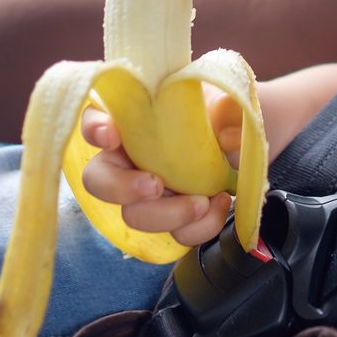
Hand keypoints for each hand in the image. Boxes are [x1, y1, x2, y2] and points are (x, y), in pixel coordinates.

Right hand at [80, 105, 232, 247]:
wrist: (243, 144)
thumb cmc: (223, 115)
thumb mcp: (227, 103)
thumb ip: (227, 111)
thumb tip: (226, 135)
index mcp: (135, 118)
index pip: (95, 118)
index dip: (94, 127)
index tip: (110, 135)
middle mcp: (130, 156)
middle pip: (98, 179)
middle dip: (121, 187)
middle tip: (154, 186)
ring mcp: (147, 191)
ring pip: (134, 215)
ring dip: (167, 215)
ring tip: (202, 202)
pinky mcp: (172, 216)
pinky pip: (174, 234)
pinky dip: (197, 227)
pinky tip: (218, 206)